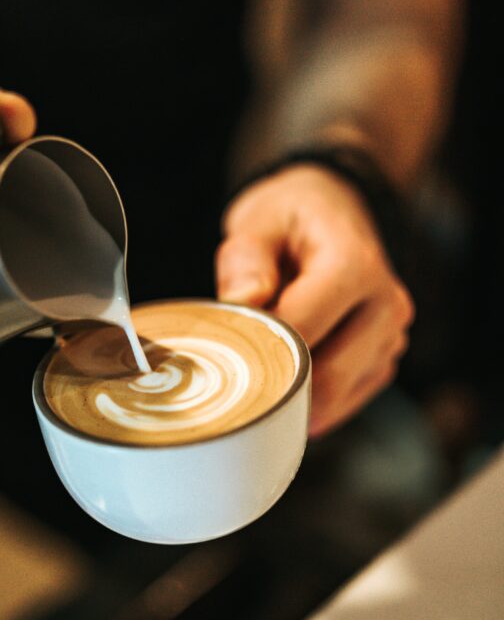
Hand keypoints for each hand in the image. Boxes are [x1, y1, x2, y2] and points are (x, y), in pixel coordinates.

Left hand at [216, 165, 414, 436]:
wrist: (330, 216)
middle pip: (327, 376)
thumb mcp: (259, 220)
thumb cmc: (289, 220)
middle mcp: (386, 304)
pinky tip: (289, 374)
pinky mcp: (383, 363)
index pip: (304, 329)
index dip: (260, 345)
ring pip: (335, 398)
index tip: (229, 343)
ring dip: (293, 394)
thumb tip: (245, 302)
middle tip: (238, 366)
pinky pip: (343, 403)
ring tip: (264, 362)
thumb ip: (245, 258)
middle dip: (277, 380)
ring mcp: (391, 338)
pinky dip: (310, 401)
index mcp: (355, 264)